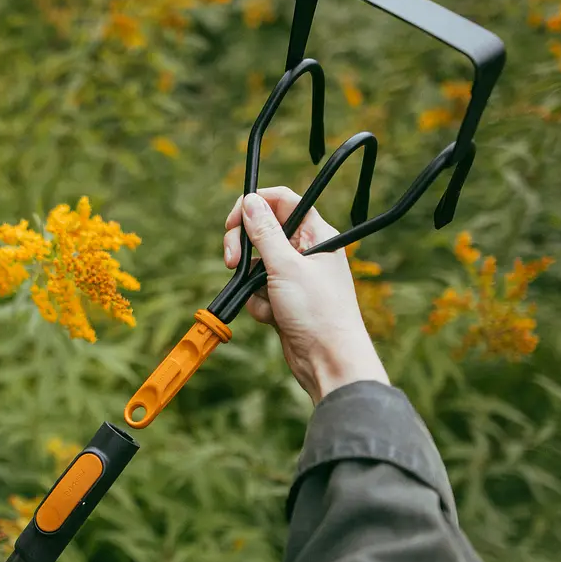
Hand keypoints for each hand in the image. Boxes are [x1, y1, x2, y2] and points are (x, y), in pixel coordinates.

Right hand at [223, 186, 388, 404]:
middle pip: (262, 232)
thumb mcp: (285, 266)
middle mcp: (306, 251)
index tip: (233, 222)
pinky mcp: (285, 300)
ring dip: (253, 285)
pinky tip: (274, 318)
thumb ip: (264, 232)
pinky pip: (259, 292)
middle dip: (244, 248)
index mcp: (316, 234)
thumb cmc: (318, 312)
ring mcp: (295, 277)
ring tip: (267, 301)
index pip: (282, 201)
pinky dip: (259, 304)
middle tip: (232, 261)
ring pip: (256, 266)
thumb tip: (250, 201)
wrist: (328, 360)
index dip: (255, 205)